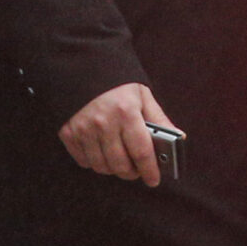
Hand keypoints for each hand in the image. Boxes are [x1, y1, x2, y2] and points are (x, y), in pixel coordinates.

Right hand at [58, 83, 180, 187]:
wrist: (81, 66)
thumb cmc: (116, 82)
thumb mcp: (142, 94)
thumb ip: (159, 118)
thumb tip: (178, 138)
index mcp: (126, 112)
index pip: (142, 152)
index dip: (150, 170)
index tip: (154, 180)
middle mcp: (103, 123)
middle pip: (120, 165)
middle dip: (132, 173)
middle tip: (137, 170)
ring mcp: (83, 130)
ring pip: (102, 166)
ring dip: (114, 169)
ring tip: (120, 160)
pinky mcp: (68, 133)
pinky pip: (84, 161)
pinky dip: (95, 162)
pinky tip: (101, 152)